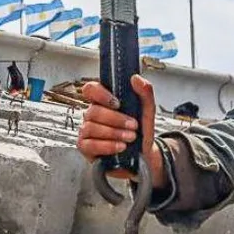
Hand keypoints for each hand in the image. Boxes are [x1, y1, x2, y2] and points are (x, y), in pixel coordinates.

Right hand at [75, 74, 164, 188]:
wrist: (144, 155)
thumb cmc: (141, 131)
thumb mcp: (147, 111)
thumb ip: (145, 93)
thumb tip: (135, 78)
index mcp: (103, 102)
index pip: (90, 89)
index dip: (100, 94)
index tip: (117, 103)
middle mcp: (92, 115)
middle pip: (93, 111)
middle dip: (116, 119)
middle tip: (133, 126)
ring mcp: (86, 131)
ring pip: (91, 127)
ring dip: (113, 133)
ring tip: (130, 138)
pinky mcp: (86, 148)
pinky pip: (89, 145)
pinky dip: (107, 146)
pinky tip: (120, 147)